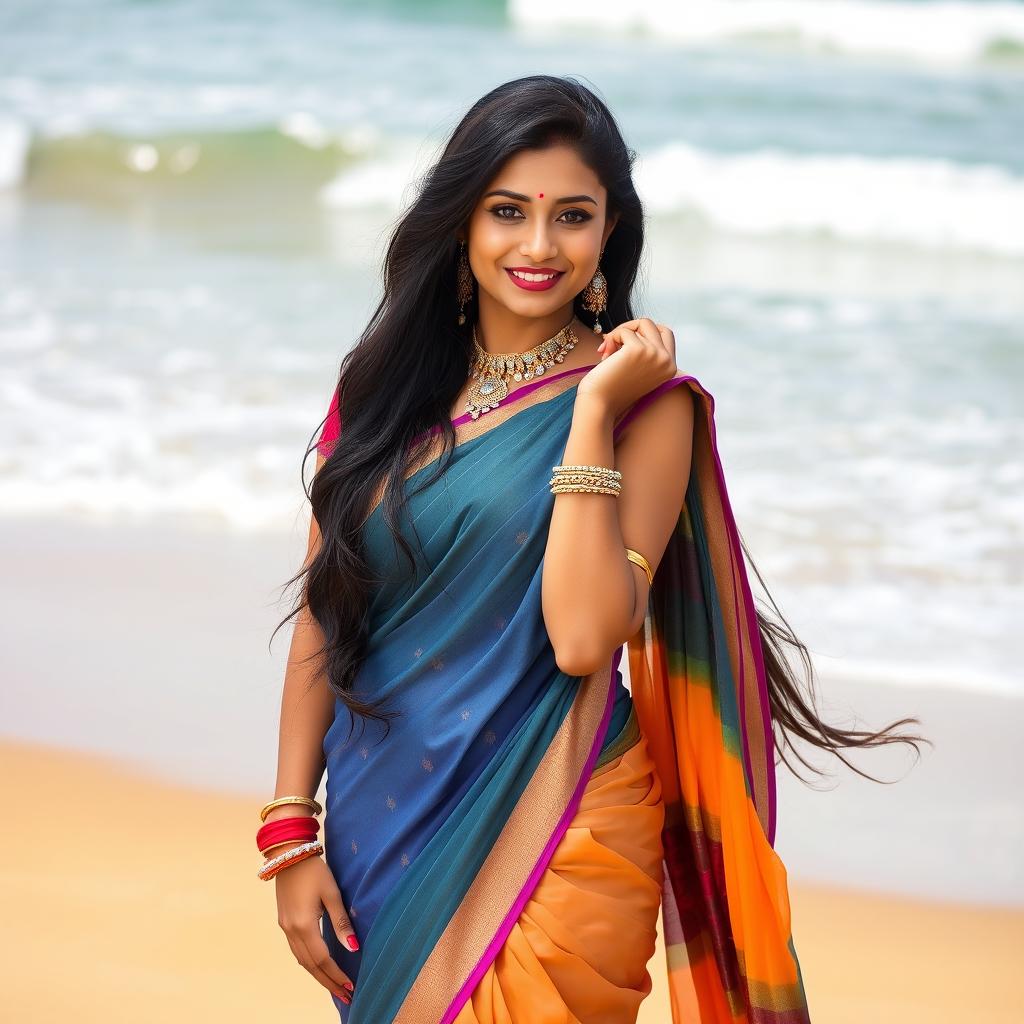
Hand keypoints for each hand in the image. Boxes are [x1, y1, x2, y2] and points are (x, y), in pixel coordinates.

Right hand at [274, 851, 357, 1004]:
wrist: (289, 855)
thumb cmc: (314, 871)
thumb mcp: (331, 893)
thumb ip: (341, 922)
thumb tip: (352, 948)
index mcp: (304, 925)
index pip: (322, 959)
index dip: (336, 974)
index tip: (351, 986)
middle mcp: (291, 931)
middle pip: (310, 965)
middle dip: (328, 982)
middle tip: (346, 996)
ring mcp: (285, 928)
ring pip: (301, 961)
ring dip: (318, 975)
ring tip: (334, 986)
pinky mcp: (284, 923)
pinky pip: (296, 951)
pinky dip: (308, 963)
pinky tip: (318, 967)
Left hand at [577, 318, 678, 419]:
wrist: (600, 405)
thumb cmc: (614, 389)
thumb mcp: (640, 369)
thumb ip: (646, 351)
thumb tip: (637, 325)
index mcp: (671, 367)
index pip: (665, 333)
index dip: (644, 332)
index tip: (626, 342)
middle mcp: (666, 361)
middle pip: (652, 325)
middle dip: (630, 328)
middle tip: (614, 343)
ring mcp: (654, 354)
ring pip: (638, 324)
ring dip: (618, 334)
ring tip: (608, 353)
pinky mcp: (638, 350)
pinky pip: (624, 331)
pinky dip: (611, 339)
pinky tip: (604, 356)